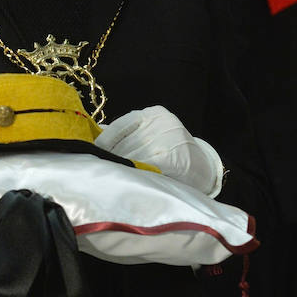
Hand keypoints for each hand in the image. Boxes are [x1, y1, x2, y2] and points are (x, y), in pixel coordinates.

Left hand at [94, 106, 224, 196]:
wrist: (204, 167)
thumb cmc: (169, 152)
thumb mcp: (150, 135)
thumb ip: (126, 136)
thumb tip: (93, 145)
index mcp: (151, 114)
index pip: (118, 127)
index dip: (103, 144)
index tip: (91, 155)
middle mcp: (161, 122)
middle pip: (124, 144)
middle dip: (111, 159)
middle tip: (96, 171)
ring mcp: (169, 140)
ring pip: (133, 158)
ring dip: (119, 170)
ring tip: (108, 179)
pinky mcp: (175, 160)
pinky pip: (147, 170)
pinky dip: (135, 176)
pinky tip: (128, 182)